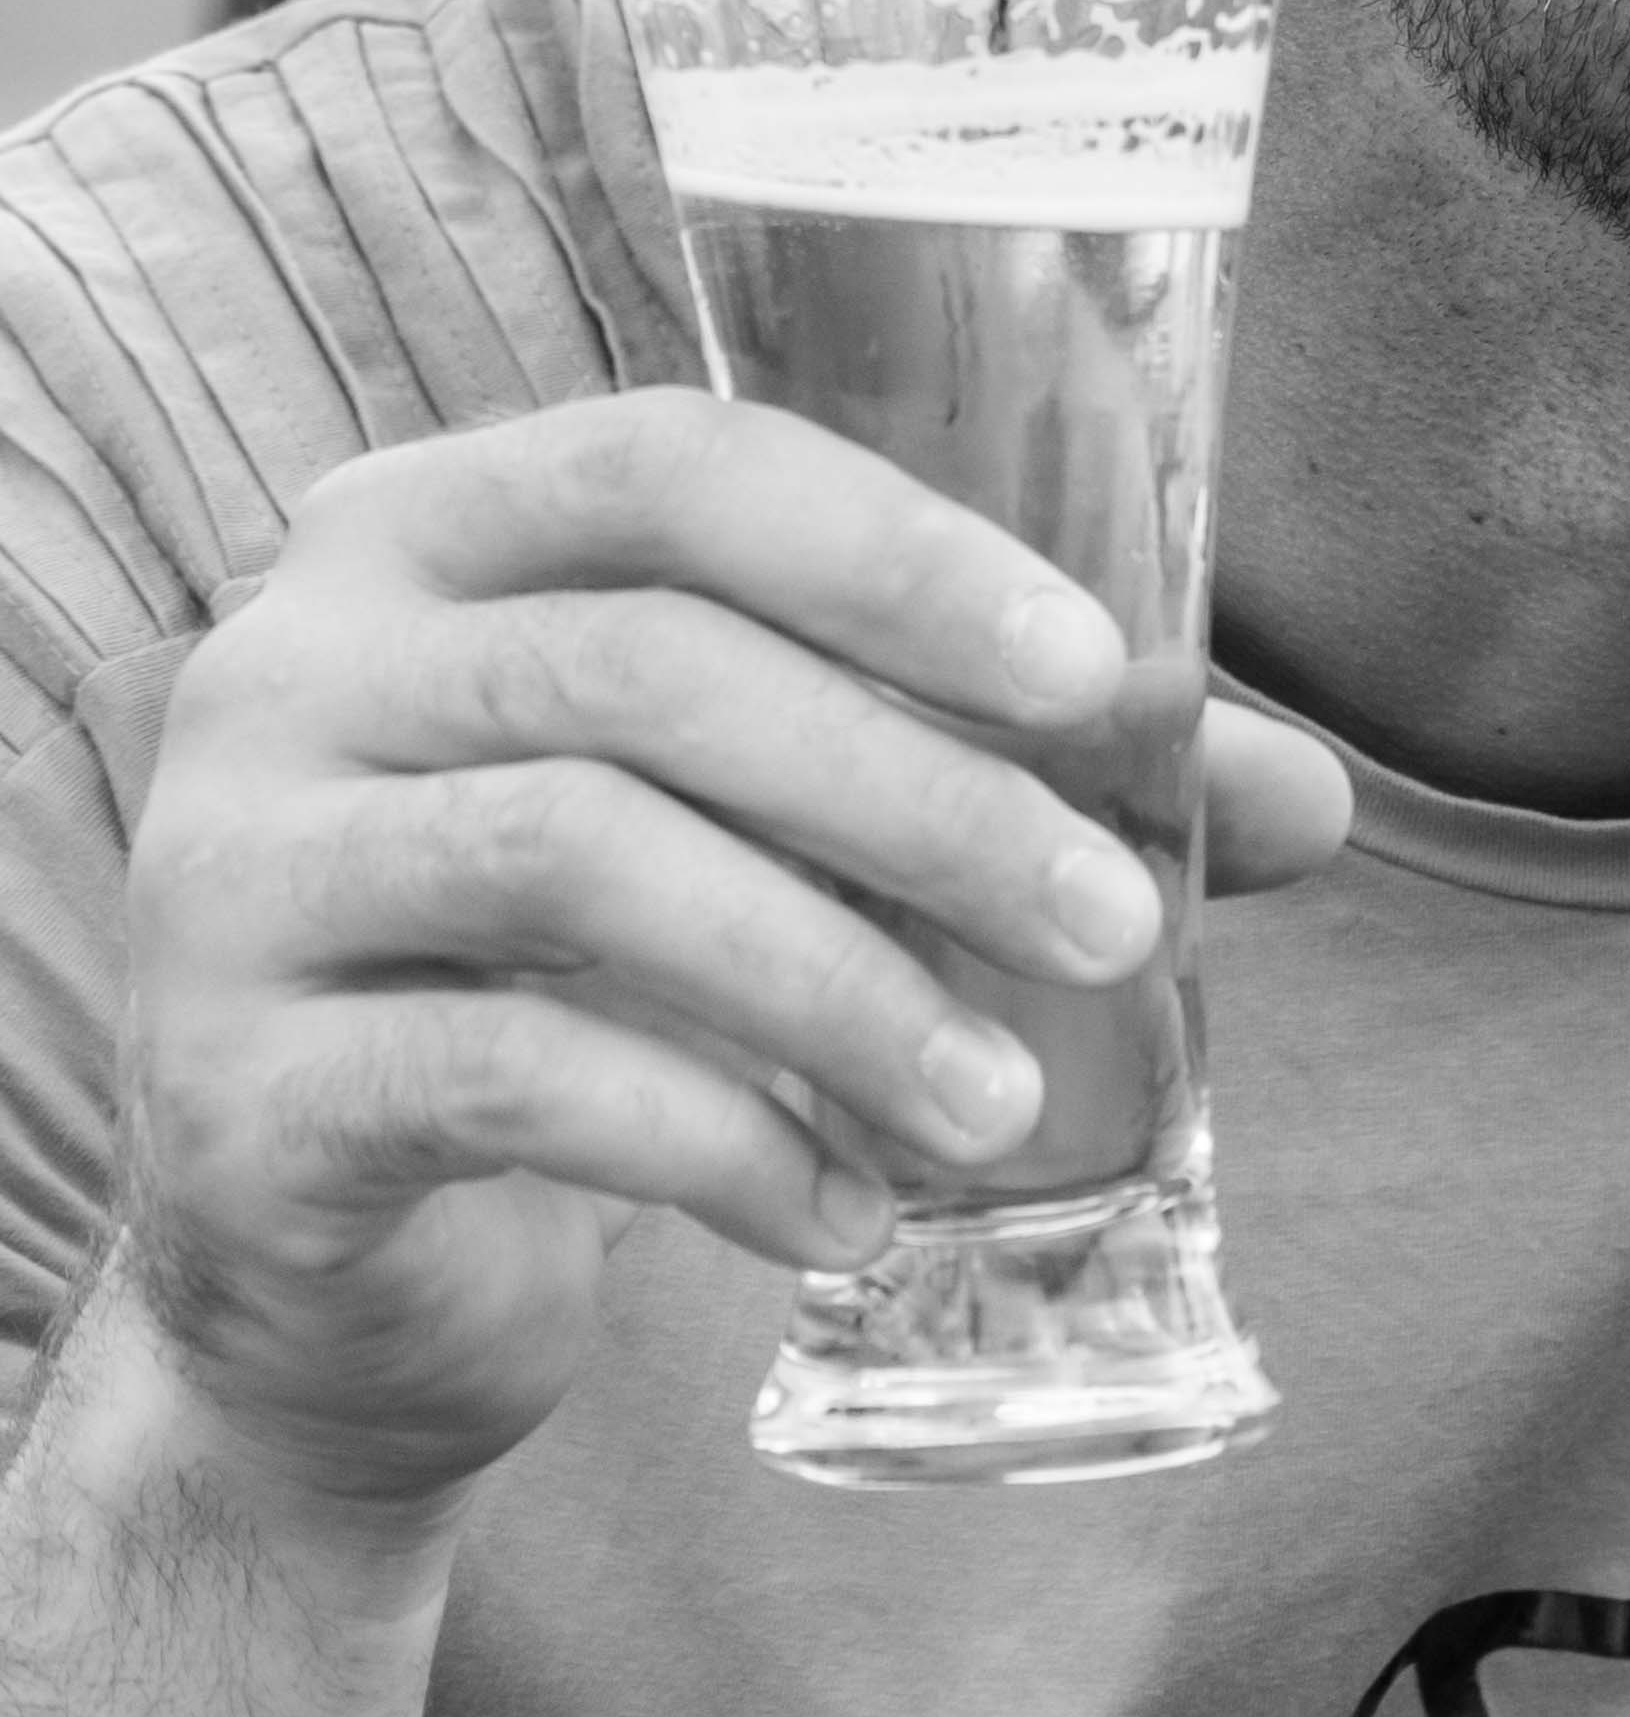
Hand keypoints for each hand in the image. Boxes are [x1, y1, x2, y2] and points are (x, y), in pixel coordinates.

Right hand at [104, 390, 1351, 1514]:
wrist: (350, 1252)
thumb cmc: (608, 969)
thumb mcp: (798, 833)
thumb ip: (1024, 777)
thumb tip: (1311, 799)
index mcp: (431, 531)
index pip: (674, 464)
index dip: (893, 556)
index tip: (1095, 675)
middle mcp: (294, 663)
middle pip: (650, 673)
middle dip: (920, 800)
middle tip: (1115, 926)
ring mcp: (230, 868)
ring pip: (582, 863)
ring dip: (843, 987)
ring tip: (1006, 1101)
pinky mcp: (230, 1084)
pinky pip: (515, 1078)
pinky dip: (722, 1143)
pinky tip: (850, 1208)